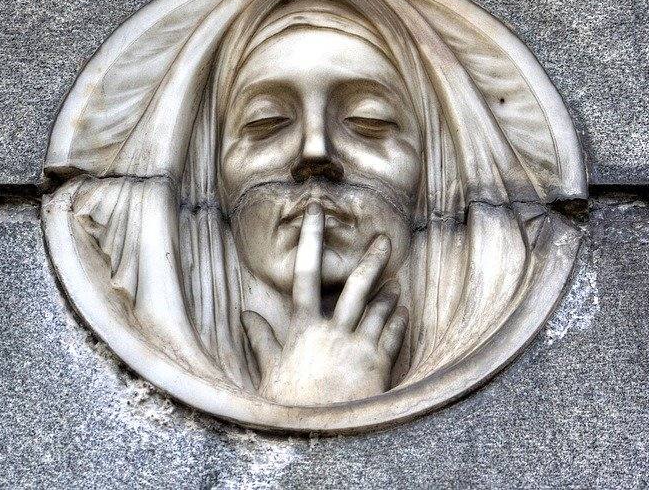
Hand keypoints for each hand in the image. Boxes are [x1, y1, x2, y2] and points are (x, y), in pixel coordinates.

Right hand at [241, 202, 408, 405]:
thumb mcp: (268, 370)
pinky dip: (398, 320)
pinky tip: (402, 310)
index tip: (317, 213)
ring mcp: (358, 346)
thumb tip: (246, 314)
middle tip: (384, 239)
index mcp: (303, 328)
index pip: (307, 274)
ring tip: (396, 280)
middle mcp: (333, 331)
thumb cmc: (289, 404)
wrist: (319, 435)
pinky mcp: (378, 365)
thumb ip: (261, 339)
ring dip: (388, 292)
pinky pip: (393, 335)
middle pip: (355, 286)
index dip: (313, 240)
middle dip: (371, 259)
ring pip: (379, 308)